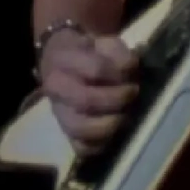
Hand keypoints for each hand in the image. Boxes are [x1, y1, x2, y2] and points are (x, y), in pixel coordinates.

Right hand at [37, 30, 140, 155]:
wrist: (66, 63)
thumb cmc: (90, 52)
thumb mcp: (103, 41)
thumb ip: (117, 52)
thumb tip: (130, 67)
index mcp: (62, 59)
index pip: (96, 69)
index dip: (120, 71)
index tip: (133, 68)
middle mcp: (55, 89)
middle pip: (86, 100)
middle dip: (118, 98)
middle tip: (133, 92)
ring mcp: (59, 114)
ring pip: (81, 128)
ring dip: (112, 123)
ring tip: (126, 114)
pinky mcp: (67, 135)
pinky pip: (83, 148)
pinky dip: (103, 143)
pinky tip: (116, 131)